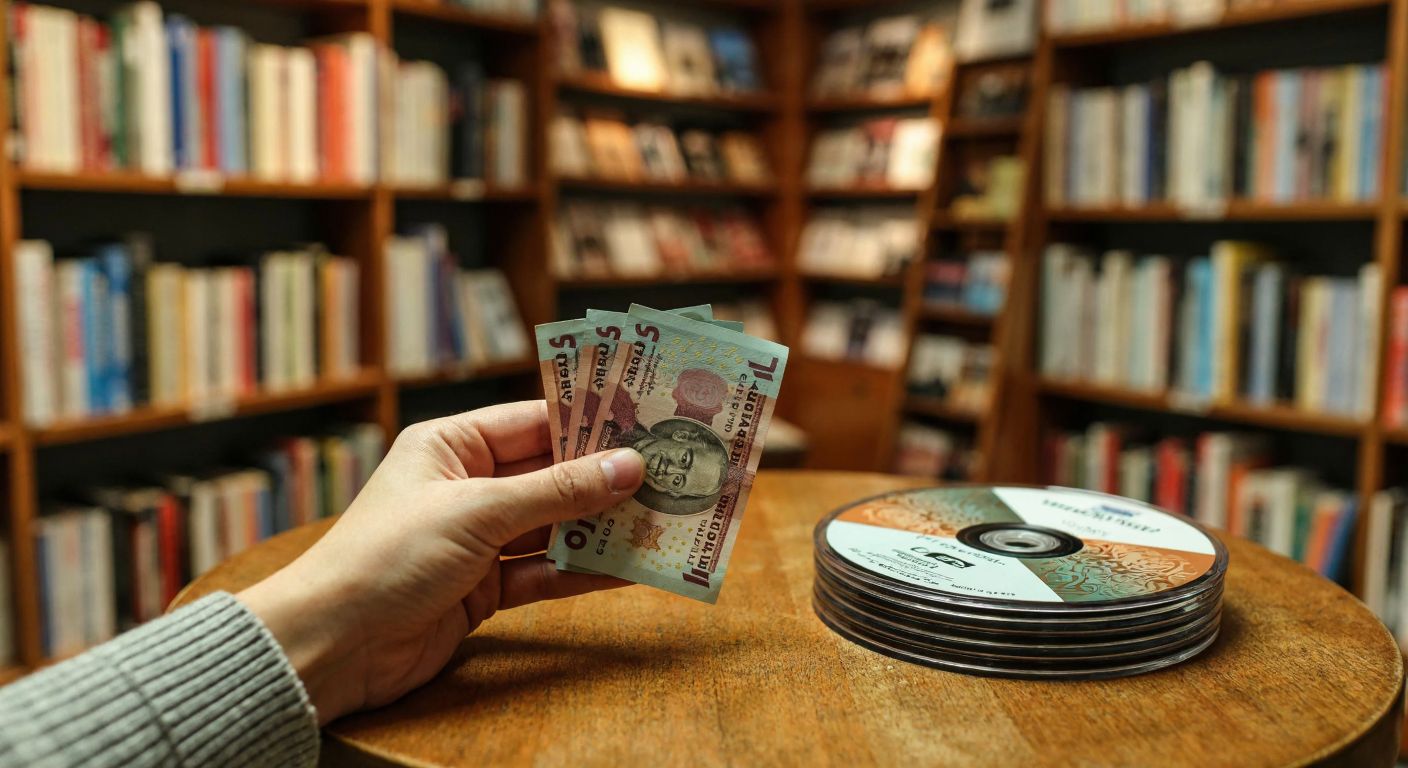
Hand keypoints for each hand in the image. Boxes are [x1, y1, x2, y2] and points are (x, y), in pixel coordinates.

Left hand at [237, 401, 644, 723]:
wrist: (332, 645)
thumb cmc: (386, 557)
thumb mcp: (478, 512)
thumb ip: (557, 491)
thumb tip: (629, 466)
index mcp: (450, 446)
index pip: (533, 422)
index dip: (590, 422)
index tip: (647, 419)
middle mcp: (466, 487)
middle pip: (551, 475)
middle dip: (606, 478)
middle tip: (671, 471)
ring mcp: (476, 540)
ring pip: (554, 526)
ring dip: (602, 527)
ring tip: (663, 519)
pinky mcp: (483, 589)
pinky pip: (544, 572)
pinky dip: (582, 571)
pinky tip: (628, 568)